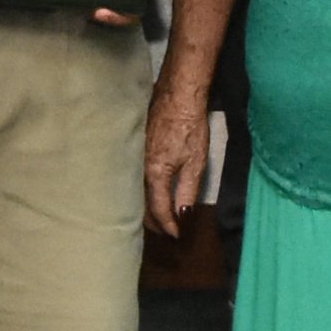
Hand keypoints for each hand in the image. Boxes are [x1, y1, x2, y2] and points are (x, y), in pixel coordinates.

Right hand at [142, 63, 218, 234]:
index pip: (158, 210)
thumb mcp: (196, 162)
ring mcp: (134, 158)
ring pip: (137, 193)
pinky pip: (135, 179)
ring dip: (146, 208)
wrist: (178, 94)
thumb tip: (182, 217)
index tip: (176, 236)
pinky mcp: (135, 148)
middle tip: (167, 232)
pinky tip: (150, 194)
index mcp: (155, 174)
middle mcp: (139, 169)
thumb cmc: (190, 125)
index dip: (168, 226)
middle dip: (154, 222)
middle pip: (142, 205)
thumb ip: (187, 192)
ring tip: (158, 219)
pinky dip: (143, 192)